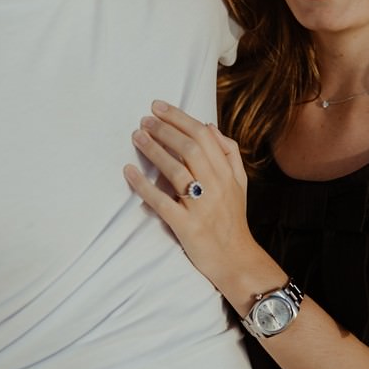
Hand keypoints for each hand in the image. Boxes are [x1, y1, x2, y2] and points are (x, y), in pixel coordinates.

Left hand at [122, 100, 260, 289]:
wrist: (236, 260)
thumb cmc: (233, 220)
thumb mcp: (240, 184)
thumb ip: (229, 153)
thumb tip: (210, 126)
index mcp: (227, 173)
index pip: (204, 135)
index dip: (180, 118)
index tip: (159, 107)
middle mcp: (216, 186)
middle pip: (189, 148)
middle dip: (164, 130)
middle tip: (144, 120)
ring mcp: (201, 206)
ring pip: (176, 171)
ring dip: (153, 151)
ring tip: (137, 137)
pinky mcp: (187, 226)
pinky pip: (162, 202)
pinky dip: (144, 186)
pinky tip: (129, 172)